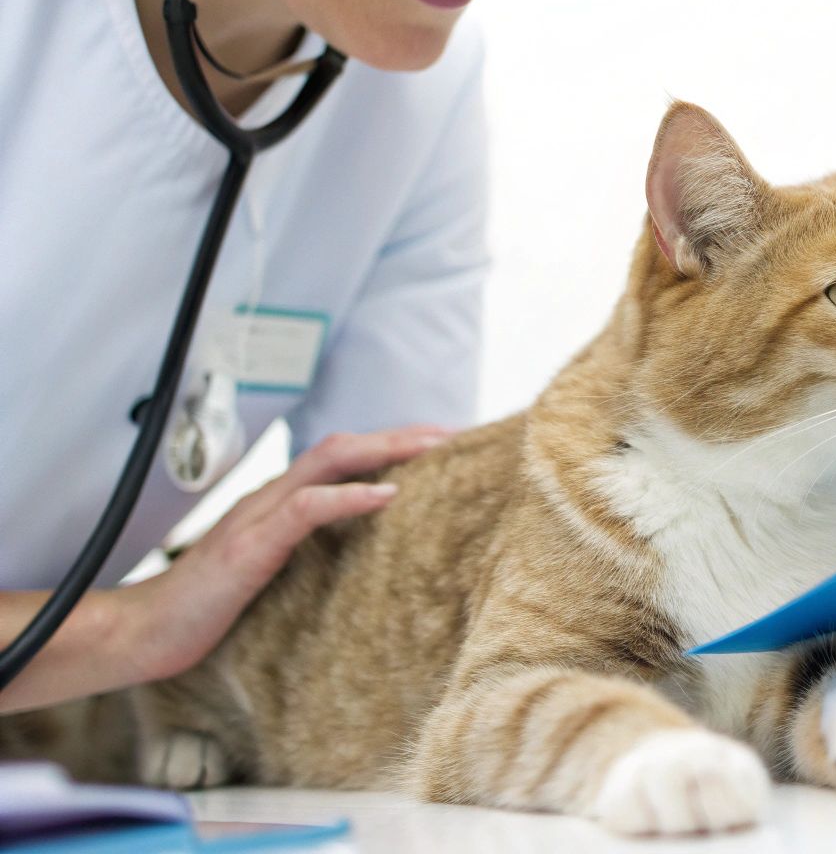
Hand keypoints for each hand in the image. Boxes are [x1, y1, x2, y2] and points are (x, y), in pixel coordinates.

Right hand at [117, 425, 451, 682]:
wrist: (147, 632)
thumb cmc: (209, 608)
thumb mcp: (272, 574)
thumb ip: (310, 553)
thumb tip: (362, 554)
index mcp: (279, 504)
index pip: (343, 458)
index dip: (392, 446)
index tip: (444, 444)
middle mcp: (270, 498)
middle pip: (344, 446)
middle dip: (402, 435)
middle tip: (456, 434)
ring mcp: (258, 516)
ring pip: (328, 461)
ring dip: (385, 450)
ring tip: (434, 448)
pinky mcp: (249, 545)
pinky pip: (305, 508)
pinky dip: (348, 497)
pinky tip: (387, 494)